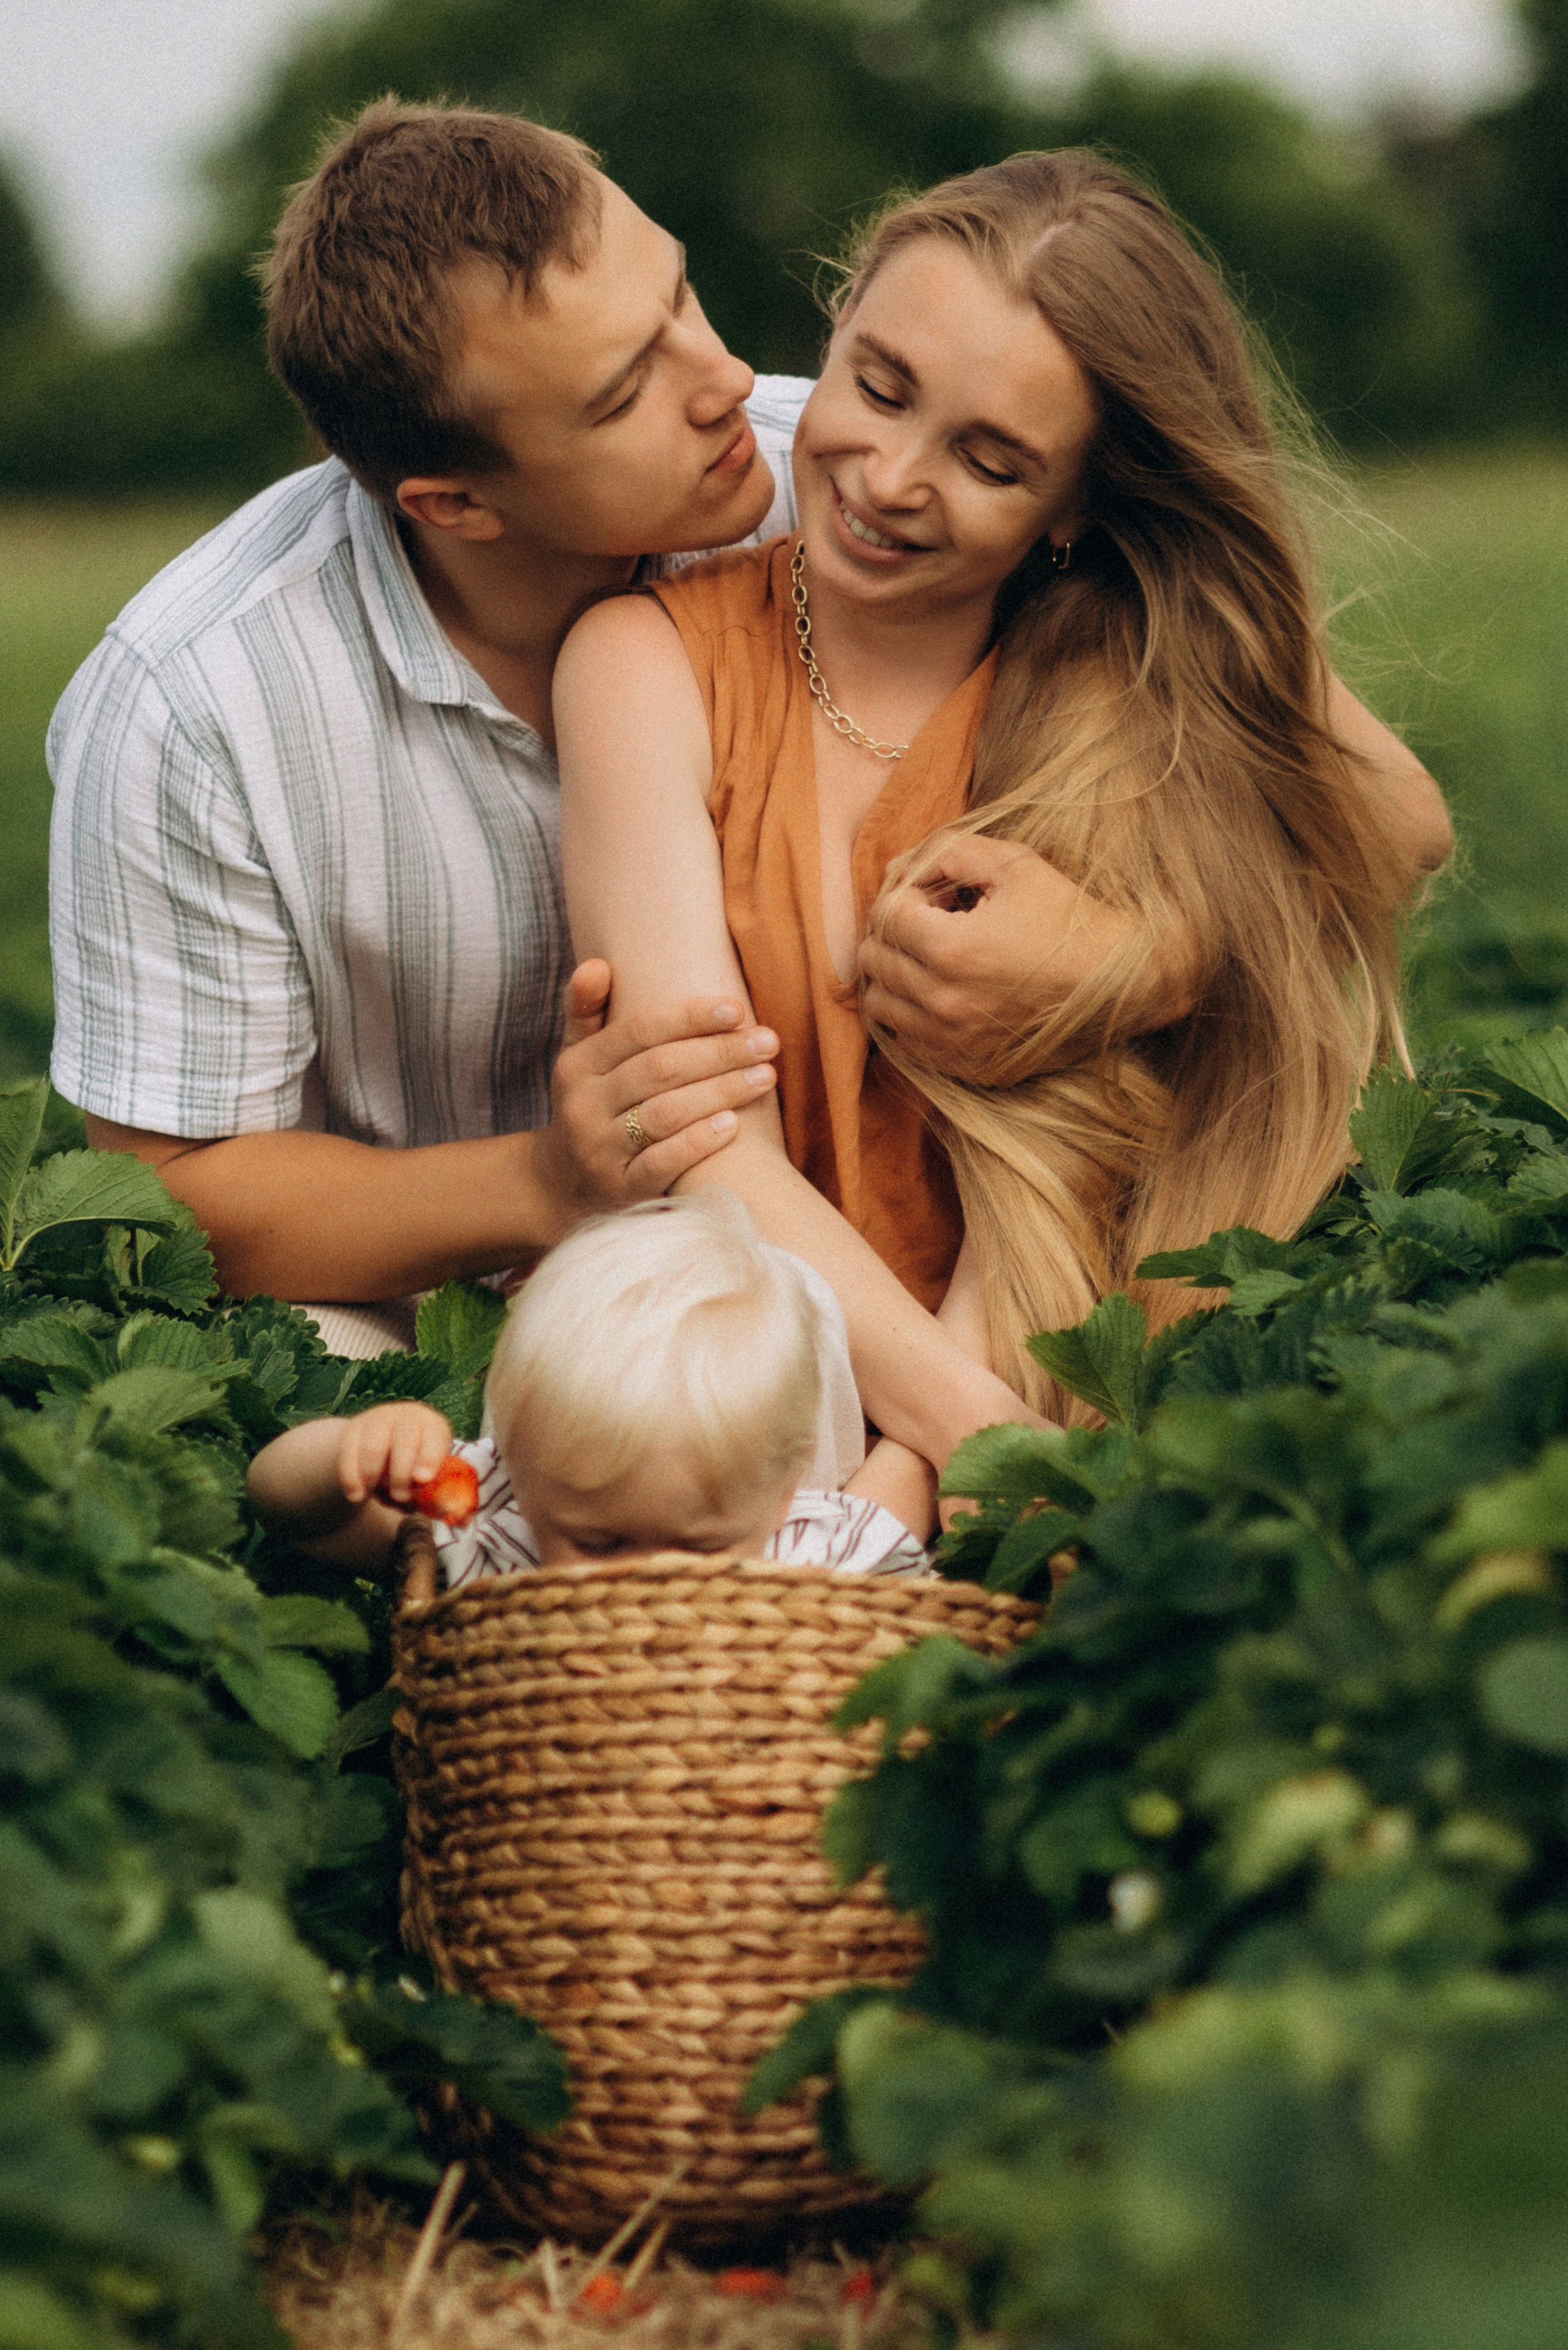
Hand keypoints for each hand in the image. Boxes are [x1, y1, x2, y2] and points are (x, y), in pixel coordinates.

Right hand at [337, 1403, 453, 1508]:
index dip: (430, 1458)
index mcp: (432, 1426)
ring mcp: (378, 1420)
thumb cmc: (415, 1462)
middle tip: (401, 1497)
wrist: (384, 1440)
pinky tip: (356, 1496)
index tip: (422, 1480)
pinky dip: (351, 1477)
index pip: (435, 1437)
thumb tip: (462, 1522)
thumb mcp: (431, 1472)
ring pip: (373, 1447)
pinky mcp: (354, 1429)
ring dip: (374, 1477)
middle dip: (401, 1473)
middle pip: (403, 1441)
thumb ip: (443, 1495)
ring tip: (375, 1495)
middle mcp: (406, 1417)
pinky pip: (349, 1453)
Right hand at [534, 960, 778, 1225]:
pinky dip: (698, 1142)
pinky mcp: (620, 1190)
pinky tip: (734, 1124)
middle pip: (659, 1070)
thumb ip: (587, 1011)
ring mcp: (600, 1151)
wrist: (563, 1188)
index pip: (638, 1032)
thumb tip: (597, 964)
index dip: (689, 1018)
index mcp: (577, 1066)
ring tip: (766, 1076)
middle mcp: (583, 1107)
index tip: (737, 1009)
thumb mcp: (580, 1060)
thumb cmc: (593, 1108)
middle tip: (768, 1041)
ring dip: (720, 1092)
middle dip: (719, 1052)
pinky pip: (662, 1163)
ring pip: (665, 1114)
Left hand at [858, 837, 1194, 1080]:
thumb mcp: (1015, 864)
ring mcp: (952, 1041)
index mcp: (951, 949)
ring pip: (879, 1005)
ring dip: (892, 974)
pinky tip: (934, 994)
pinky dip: (906, 1016)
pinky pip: (903, 1044)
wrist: (1123, 985)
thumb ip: (947, 852)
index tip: (938, 893)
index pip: (887, 914)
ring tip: (927, 956)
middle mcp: (944, 1002)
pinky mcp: (965, 1067)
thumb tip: (897, 866)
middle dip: (896, 930)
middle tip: (933, 919)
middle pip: (875, 959)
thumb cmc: (1070, 919)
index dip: (907, 893)